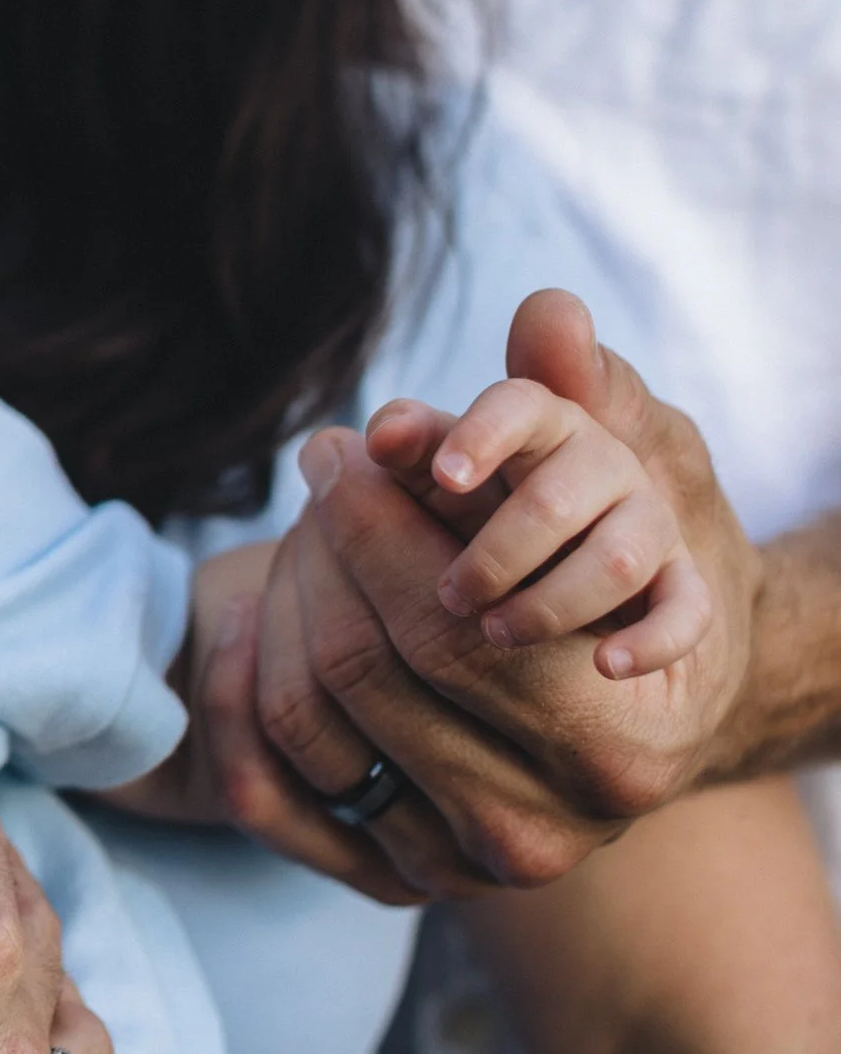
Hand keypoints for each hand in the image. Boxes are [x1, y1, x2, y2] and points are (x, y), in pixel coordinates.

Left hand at [241, 292, 762, 895]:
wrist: (638, 704)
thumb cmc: (635, 568)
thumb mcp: (635, 480)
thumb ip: (583, 402)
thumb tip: (547, 312)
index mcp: (614, 742)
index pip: (446, 615)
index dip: (374, 516)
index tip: (336, 444)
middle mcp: (544, 827)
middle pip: (369, 666)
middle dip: (322, 551)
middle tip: (313, 470)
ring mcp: (464, 864)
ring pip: (310, 722)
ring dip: (275, 608)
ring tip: (290, 529)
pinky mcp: (397, 879)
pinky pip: (275, 792)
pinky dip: (240, 699)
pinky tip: (244, 620)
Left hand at [366, 373, 711, 677]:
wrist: (587, 573)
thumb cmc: (493, 506)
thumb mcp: (449, 473)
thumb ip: (417, 437)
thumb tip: (382, 429)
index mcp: (542, 423)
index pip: (523, 406)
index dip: (481, 434)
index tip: (445, 476)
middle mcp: (605, 466)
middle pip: (554, 498)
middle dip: (493, 552)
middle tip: (448, 595)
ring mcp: (650, 527)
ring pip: (615, 558)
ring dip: (548, 602)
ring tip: (494, 631)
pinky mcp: (682, 588)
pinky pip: (687, 611)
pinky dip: (651, 639)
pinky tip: (606, 664)